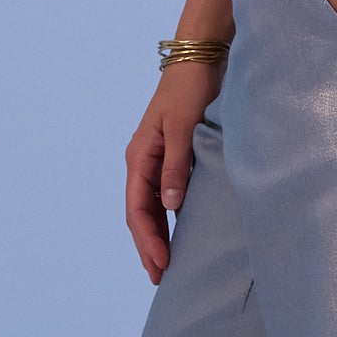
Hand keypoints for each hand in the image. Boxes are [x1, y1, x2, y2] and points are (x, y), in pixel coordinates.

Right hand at [125, 59, 222, 284]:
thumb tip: (170, 207)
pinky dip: (168, 217)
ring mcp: (156, 159)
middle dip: (148, 246)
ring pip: (151, 207)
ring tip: (166, 263)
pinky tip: (179, 233)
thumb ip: (176, 167)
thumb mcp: (182, 129)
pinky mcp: (172, 156)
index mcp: (139, 157)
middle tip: (160, 277)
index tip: (161, 264)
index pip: (137, 209)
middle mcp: (143, 161)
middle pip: (141, 214)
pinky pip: (164, 195)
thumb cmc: (189, 90)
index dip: (148, 239)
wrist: (198, 59)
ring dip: (157, 235)